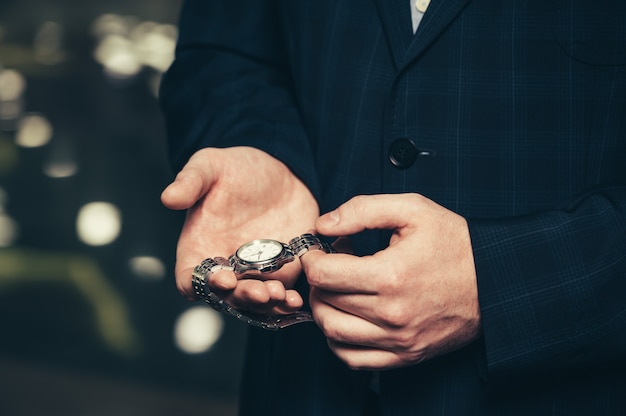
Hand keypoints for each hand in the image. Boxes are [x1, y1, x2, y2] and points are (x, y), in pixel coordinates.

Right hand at [161, 146, 317, 314]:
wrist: (279, 172)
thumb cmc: (236, 169)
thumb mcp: (211, 166)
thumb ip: (190, 181)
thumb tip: (169, 198)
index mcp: (198, 248)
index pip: (190, 280)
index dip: (202, 286)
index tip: (223, 278)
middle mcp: (224, 268)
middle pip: (226, 298)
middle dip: (243, 298)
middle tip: (261, 291)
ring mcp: (253, 275)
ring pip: (254, 303)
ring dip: (267, 305)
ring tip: (282, 295)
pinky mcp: (280, 275)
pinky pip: (281, 298)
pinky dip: (287, 303)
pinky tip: (297, 299)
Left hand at [300, 194, 480, 369]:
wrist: (494, 280)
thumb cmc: (454, 243)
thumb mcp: (412, 210)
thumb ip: (362, 210)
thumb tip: (323, 225)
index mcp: (391, 275)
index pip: (324, 275)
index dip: (312, 259)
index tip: (318, 251)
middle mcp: (392, 314)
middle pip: (325, 302)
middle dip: (317, 280)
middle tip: (329, 265)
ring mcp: (399, 339)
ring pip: (333, 333)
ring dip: (323, 309)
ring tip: (335, 290)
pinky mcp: (406, 355)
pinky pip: (353, 359)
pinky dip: (338, 341)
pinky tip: (346, 318)